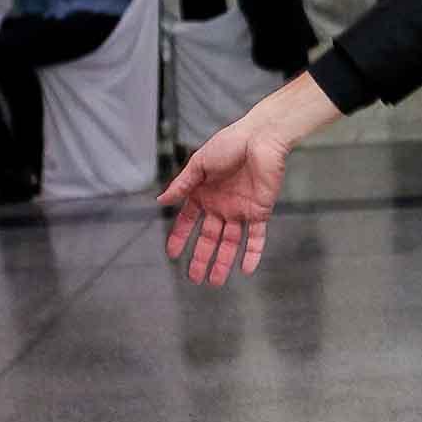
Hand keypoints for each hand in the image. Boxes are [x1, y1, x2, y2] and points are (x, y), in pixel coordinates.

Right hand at [160, 113, 291, 284]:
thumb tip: (161, 201)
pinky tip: (245, 270)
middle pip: (209, 238)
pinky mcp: (260, 211)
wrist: (261, 138)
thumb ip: (183, 185)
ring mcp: (240, 210)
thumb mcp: (199, 163)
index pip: (187, 221)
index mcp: (203, 194)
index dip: (179, 237)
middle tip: (194, 278)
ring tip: (215, 282)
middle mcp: (220, 206)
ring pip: (230, 242)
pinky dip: (252, 253)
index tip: (172, 255)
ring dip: (223, 261)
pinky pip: (256, 237)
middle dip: (201, 258)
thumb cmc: (229, 144)